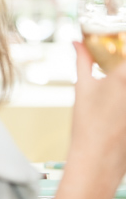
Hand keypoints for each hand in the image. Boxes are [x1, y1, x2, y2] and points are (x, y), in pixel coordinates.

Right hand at [71, 41, 125, 174]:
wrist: (98, 158)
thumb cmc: (88, 124)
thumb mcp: (82, 88)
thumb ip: (83, 61)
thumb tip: (77, 43)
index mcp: (123, 74)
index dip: (122, 41)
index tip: (118, 39)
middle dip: (121, 67)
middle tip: (115, 71)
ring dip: (122, 84)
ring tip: (115, 93)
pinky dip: (124, 98)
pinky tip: (119, 105)